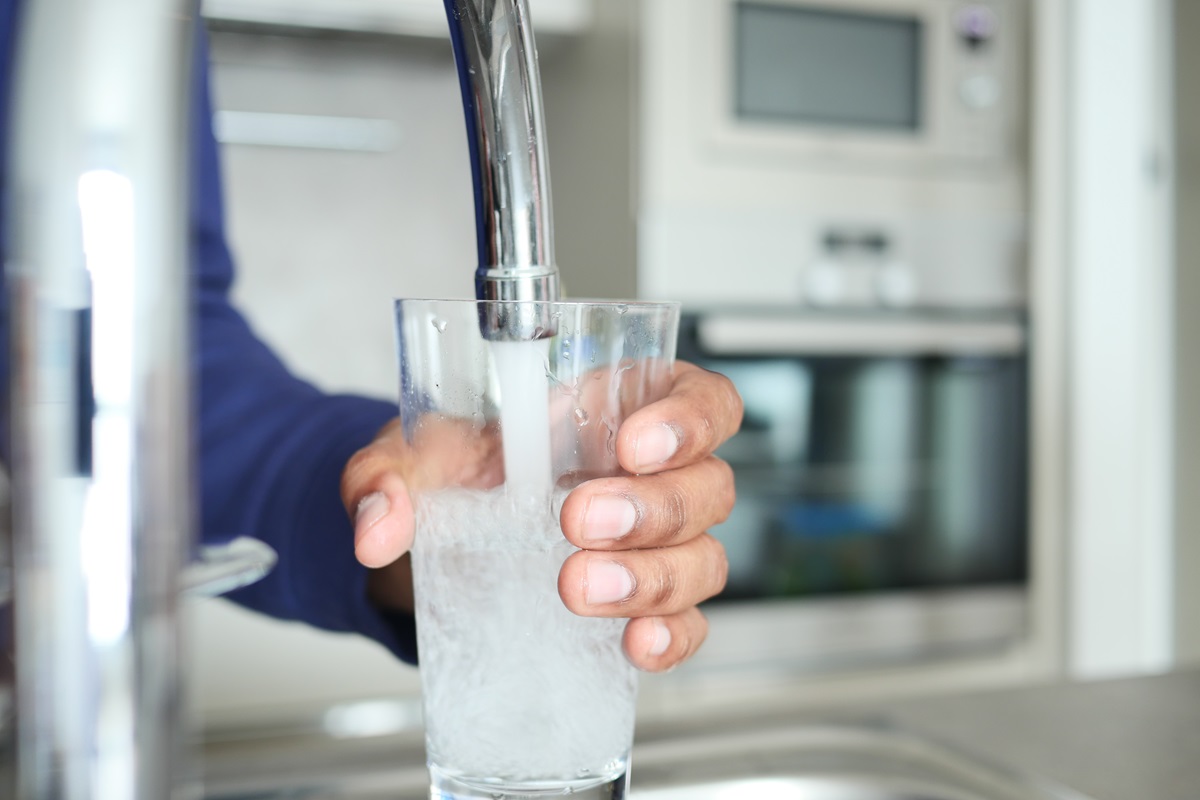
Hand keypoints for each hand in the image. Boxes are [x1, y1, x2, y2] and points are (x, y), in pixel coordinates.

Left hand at [341, 361, 742, 672]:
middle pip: (707, 485)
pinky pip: (687, 624)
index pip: (698, 399)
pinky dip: (670, 637)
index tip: (632, 445)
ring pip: (703, 557)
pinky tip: (635, 643)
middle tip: (578, 520)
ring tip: (580, 588)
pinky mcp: (643, 606)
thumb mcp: (409, 457)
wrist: (432, 549)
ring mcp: (655, 546)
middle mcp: (649, 478)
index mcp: (615, 413)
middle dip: (651, 507)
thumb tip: (381, 523)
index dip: (688, 418)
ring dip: (653, 576)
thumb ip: (385, 474)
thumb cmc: (450, 478)